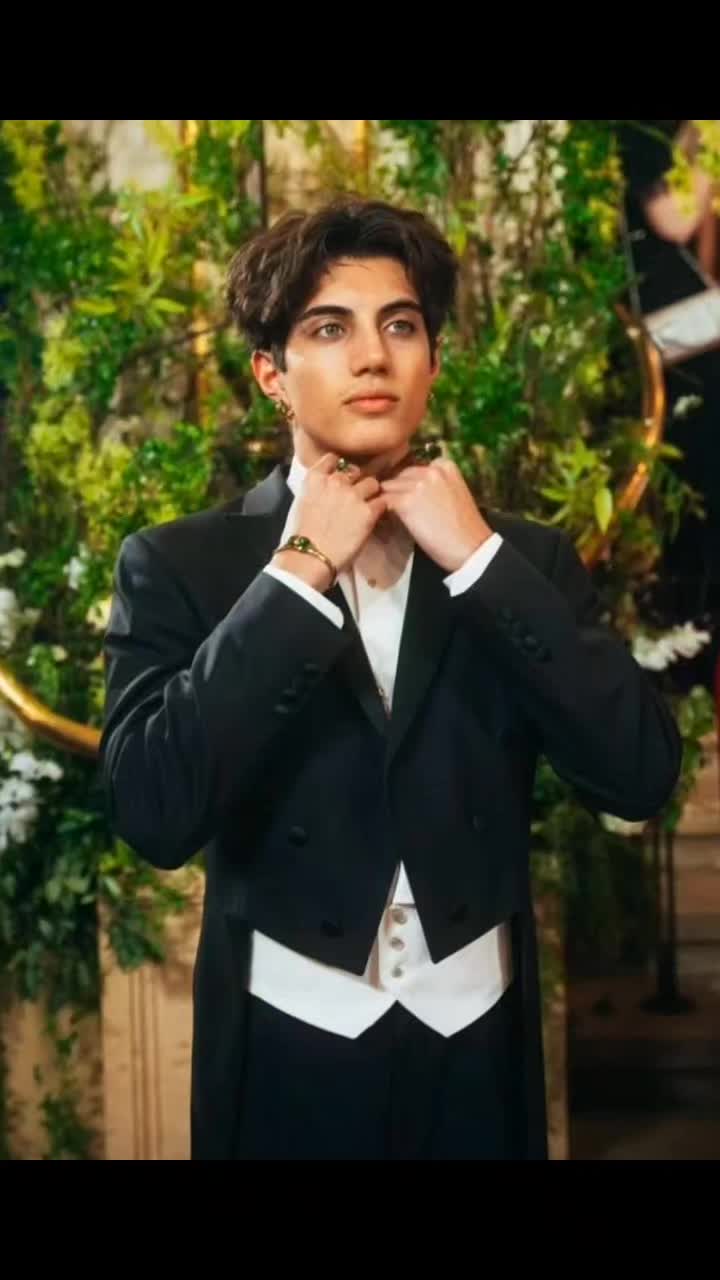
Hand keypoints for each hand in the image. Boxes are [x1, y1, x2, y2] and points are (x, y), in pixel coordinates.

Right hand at [274, 453, 386, 589]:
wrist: (310, 556)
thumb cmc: (302, 535)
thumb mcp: (302, 502)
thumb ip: (317, 489)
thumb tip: (327, 489)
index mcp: (315, 478)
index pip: (333, 459)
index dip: (340, 467)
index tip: (342, 476)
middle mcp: (335, 481)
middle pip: (355, 471)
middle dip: (357, 482)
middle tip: (356, 496)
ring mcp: (353, 495)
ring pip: (372, 483)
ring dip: (371, 493)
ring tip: (368, 506)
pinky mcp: (368, 511)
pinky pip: (382, 503)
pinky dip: (380, 509)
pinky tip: (375, 518)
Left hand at [380, 458, 492, 572]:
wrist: (470, 548)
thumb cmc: (463, 527)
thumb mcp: (454, 493)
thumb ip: (435, 484)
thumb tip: (410, 485)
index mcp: (445, 466)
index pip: (416, 468)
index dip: (411, 484)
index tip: (415, 498)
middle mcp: (430, 470)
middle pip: (400, 476)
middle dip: (399, 491)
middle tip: (404, 510)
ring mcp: (417, 485)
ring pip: (389, 488)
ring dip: (390, 501)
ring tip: (398, 517)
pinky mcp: (405, 502)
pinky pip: (384, 502)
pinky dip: (384, 512)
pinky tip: (392, 523)